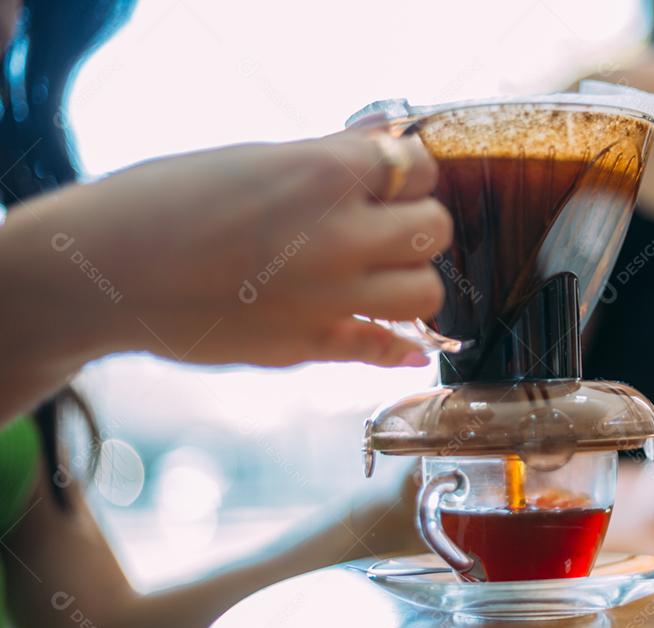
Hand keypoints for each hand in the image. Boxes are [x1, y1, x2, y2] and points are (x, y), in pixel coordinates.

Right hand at [1, 125, 450, 373]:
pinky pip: (384, 348)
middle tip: (386, 227)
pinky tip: (402, 341)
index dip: (409, 173)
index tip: (390, 180)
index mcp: (324, 174)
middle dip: (417, 222)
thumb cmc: (168, 200)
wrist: (107, 271)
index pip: (419, 166)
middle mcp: (339, 236)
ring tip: (381, 276)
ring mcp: (329, 296)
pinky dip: (400, 346)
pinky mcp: (311, 344)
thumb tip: (384, 141)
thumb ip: (329, 156)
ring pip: (426, 291)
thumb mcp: (255, 157)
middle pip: (435, 228)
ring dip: (412, 280)